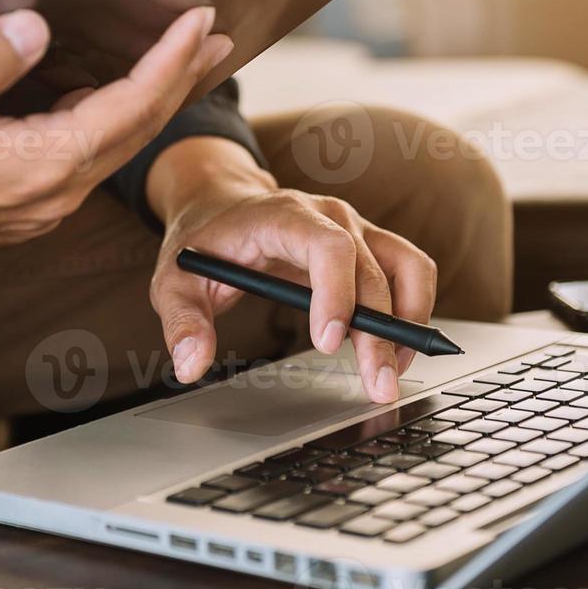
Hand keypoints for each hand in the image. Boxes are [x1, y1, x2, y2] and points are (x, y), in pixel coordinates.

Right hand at [0, 6, 231, 268]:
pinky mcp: (20, 203)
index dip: (169, 62)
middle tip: (216, 37)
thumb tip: (32, 28)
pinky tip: (115, 94)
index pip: (126, 108)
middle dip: (180, 79)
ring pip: (114, 146)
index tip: (199, 22)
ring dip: (152, 100)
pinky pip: (86, 158)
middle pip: (135, 130)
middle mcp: (47, 194)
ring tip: (182, 59)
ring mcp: (36, 205)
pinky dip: (114, 120)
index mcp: (31, 165)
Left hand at [146, 139, 437, 403]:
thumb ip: (182, 321)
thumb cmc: (204, 241)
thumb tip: (192, 364)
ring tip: (395, 371)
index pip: (328, 247)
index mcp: (284, 215)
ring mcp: (355, 227)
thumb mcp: (174, 279)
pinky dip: (412, 309)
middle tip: (378, 385)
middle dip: (380, 332)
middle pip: (373, 270)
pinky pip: (409, 272)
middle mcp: (331, 215)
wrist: (221, 203)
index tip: (329, 343)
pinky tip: (396, 349)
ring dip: (409, 321)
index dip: (337, 294)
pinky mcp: (368, 245)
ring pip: (407, 267)